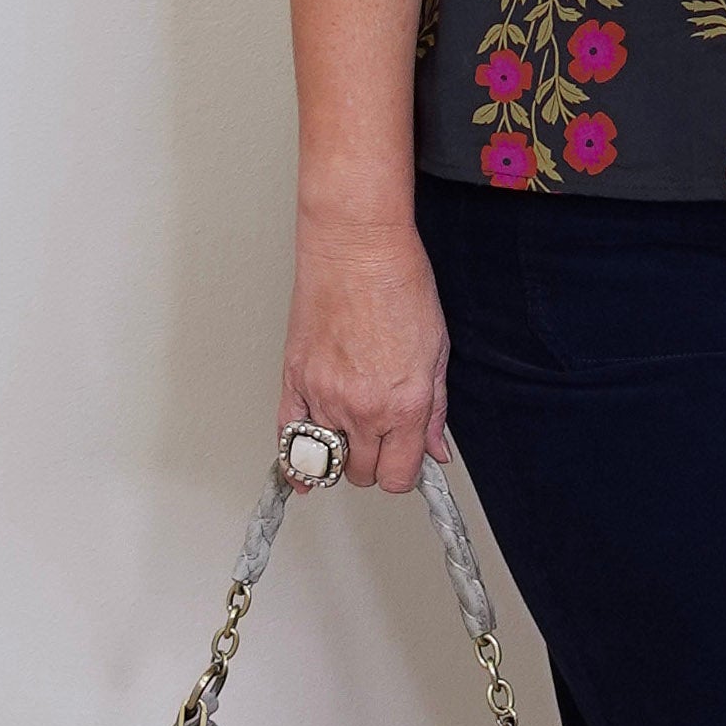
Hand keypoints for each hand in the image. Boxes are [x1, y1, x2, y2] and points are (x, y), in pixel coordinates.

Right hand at [282, 209, 450, 491]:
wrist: (358, 250)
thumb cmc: (399, 287)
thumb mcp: (437, 351)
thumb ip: (436, 409)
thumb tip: (436, 449)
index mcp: (404, 404)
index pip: (398, 476)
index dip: (404, 471)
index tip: (405, 458)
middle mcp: (362, 409)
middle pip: (363, 473)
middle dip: (375, 463)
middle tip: (382, 440)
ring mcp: (324, 397)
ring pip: (328, 461)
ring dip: (342, 454)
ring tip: (352, 435)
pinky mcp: (295, 381)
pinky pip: (288, 439)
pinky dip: (296, 462)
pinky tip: (304, 472)